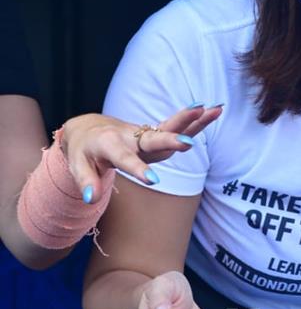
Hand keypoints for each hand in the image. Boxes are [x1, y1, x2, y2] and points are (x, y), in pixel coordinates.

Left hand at [60, 103, 222, 204]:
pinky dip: (196, 120)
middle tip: (186, 143)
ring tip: (214, 109)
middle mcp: (131, 136)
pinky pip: (177, 127)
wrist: (89, 129)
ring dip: (191, 119)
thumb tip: (90, 199)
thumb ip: (86, 182)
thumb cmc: (83, 150)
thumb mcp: (77, 166)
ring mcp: (145, 134)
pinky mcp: (156, 134)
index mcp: (110, 144)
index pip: (125, 159)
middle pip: (153, 138)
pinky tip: (214, 111)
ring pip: (170, 127)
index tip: (154, 181)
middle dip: (169, 140)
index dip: (138, 169)